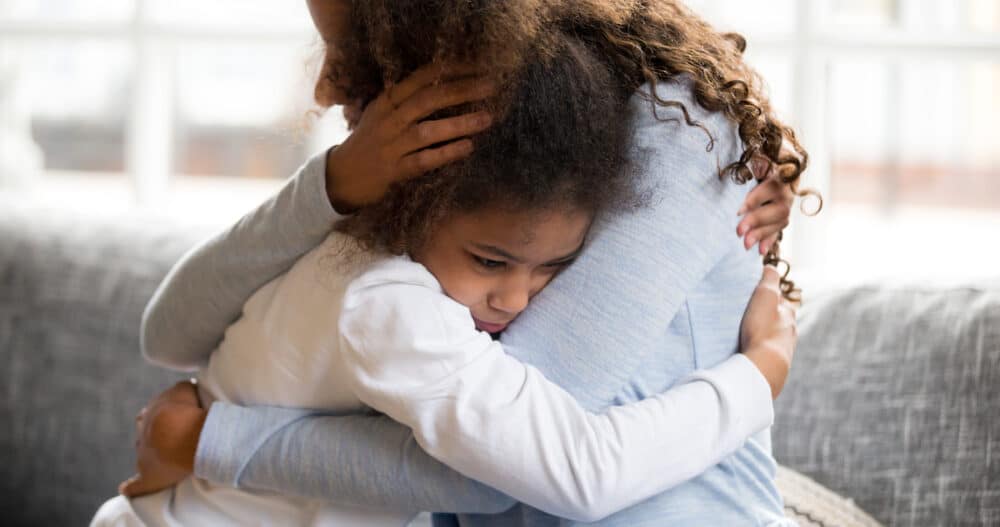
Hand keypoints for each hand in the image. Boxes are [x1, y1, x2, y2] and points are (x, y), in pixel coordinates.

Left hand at [119, 381, 206, 497]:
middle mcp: (143, 433)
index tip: (170, 420)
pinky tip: (126, 489)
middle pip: (145, 434)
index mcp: (150, 413)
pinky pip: (137, 485)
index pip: (150, 415)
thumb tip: (184, 389)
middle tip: (169, 439)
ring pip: (142, 455)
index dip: (161, 418)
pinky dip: (132, 487)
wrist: (178, 434)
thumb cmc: (185, 411)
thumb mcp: (184, 391)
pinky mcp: (148, 477)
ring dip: (150, 457)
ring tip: (165, 461)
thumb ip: (181, 390)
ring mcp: (143, 455)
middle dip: (153, 436)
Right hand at [325, 62, 495, 211]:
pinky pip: (423, 160)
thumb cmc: (368, 142)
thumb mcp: (381, 114)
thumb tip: (446, 84)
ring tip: (487, 118)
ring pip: (427, 130)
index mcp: (386, 101)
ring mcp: (390, 146)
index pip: (422, 77)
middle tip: (491, 87)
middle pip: (428, 99)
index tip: (478, 65)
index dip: (451, 69)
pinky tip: (468, 147)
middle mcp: (388, 120)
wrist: (340, 177)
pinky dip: (447, 153)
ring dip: (459, 123)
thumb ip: (406, 100)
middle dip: (462, 90)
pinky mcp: (394, 171)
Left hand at [736, 155, 794, 254]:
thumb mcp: (761, 161)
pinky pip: (778, 231)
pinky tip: (760, 251)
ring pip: (778, 223)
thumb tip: (752, 173)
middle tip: (738, 231)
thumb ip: (757, 167)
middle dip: (757, 221)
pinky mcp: (784, 218)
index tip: (738, 211)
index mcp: (781, 177)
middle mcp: (788, 194)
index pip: (768, 190)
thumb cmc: (765, 164)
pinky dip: (769, 241)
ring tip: (745, 244)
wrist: (783, 169)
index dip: (753, 201)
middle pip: (776, 210)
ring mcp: (788, 207)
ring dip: (761, 235)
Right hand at [740, 266, 797, 398]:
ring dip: (763, 335)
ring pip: (774, 338)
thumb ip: (769, 280)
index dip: (772, 296)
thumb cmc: (764, 329)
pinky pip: (767, 354)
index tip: (759, 296)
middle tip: (750, 316)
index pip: (783, 301)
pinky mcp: (775, 367)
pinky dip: (760, 350)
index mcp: (789, 315)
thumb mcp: (765, 296)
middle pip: (780, 321)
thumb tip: (771, 267)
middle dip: (767, 317)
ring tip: (748, 334)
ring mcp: (784, 351)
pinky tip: (750, 351)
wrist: (765, 367)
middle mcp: (790, 332)